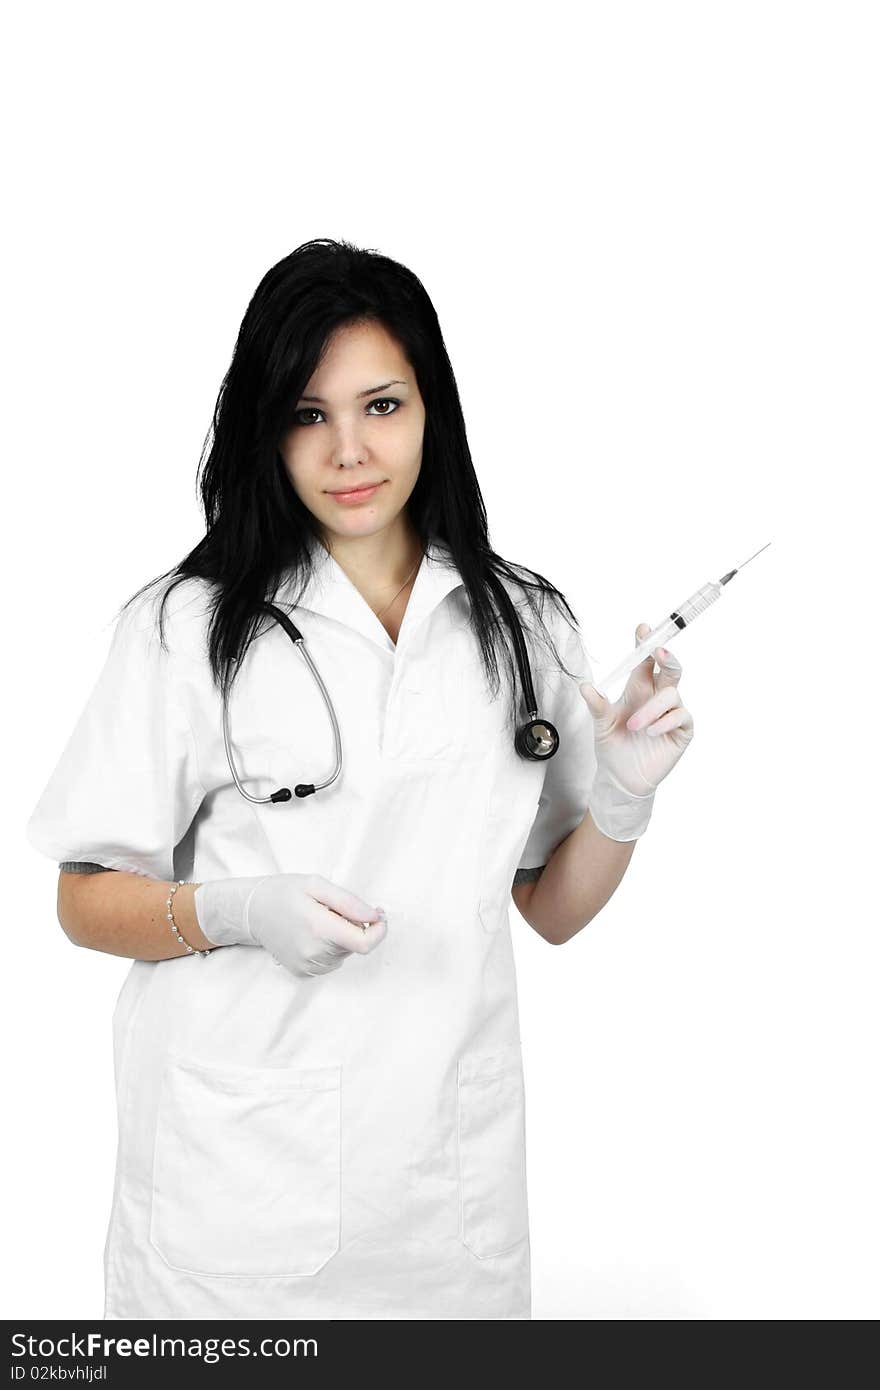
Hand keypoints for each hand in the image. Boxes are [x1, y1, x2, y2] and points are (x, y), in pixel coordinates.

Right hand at [194, 872, 387, 976]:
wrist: (251, 911)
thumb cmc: (284, 893)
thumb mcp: (317, 885)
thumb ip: (349, 902)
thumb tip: (375, 916)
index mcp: (319, 929)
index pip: (365, 943)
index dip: (379, 930)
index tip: (378, 914)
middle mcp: (314, 953)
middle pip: (355, 945)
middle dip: (353, 926)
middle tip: (332, 909)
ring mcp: (307, 966)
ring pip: (345, 954)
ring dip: (341, 938)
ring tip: (318, 920)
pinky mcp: (303, 972)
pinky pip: (331, 961)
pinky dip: (330, 947)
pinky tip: (312, 934)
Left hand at [579, 622, 694, 796]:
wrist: (621, 777)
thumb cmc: (613, 746)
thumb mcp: (601, 724)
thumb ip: (597, 705)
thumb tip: (584, 686)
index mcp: (639, 688)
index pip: (645, 661)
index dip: (646, 644)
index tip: (643, 629)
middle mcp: (657, 696)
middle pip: (670, 668)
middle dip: (666, 656)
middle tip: (658, 650)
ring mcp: (671, 712)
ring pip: (672, 694)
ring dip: (651, 708)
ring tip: (634, 726)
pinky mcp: (681, 730)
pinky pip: (681, 716)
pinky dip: (665, 721)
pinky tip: (651, 732)